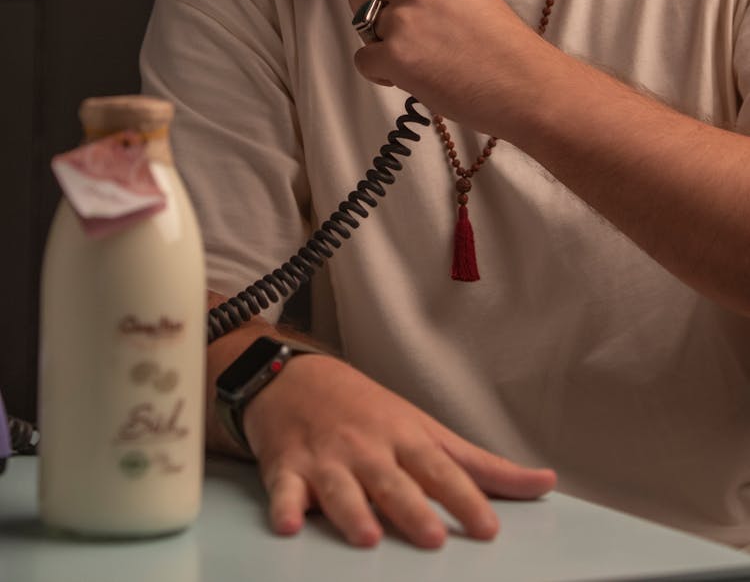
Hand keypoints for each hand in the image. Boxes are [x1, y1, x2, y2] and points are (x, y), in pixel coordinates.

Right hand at [243, 352, 555, 547]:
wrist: (295, 377)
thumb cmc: (369, 410)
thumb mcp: (426, 429)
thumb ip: (482, 465)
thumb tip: (544, 484)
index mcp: (405, 438)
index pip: (441, 471)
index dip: (465, 499)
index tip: (488, 528)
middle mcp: (368, 448)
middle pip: (392, 481)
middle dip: (411, 508)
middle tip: (432, 536)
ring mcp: (327, 458)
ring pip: (341, 488)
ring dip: (353, 512)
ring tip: (367, 538)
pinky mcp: (287, 467)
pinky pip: (284, 489)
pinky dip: (285, 506)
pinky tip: (289, 523)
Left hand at [342, 0, 542, 134]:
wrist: (521, 83)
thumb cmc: (502, 40)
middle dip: (370, 11)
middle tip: (399, 32)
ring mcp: (401, 19)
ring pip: (363, 27)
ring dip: (381, 44)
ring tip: (419, 57)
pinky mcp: (394, 56)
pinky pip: (363, 60)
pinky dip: (379, 73)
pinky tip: (410, 77)